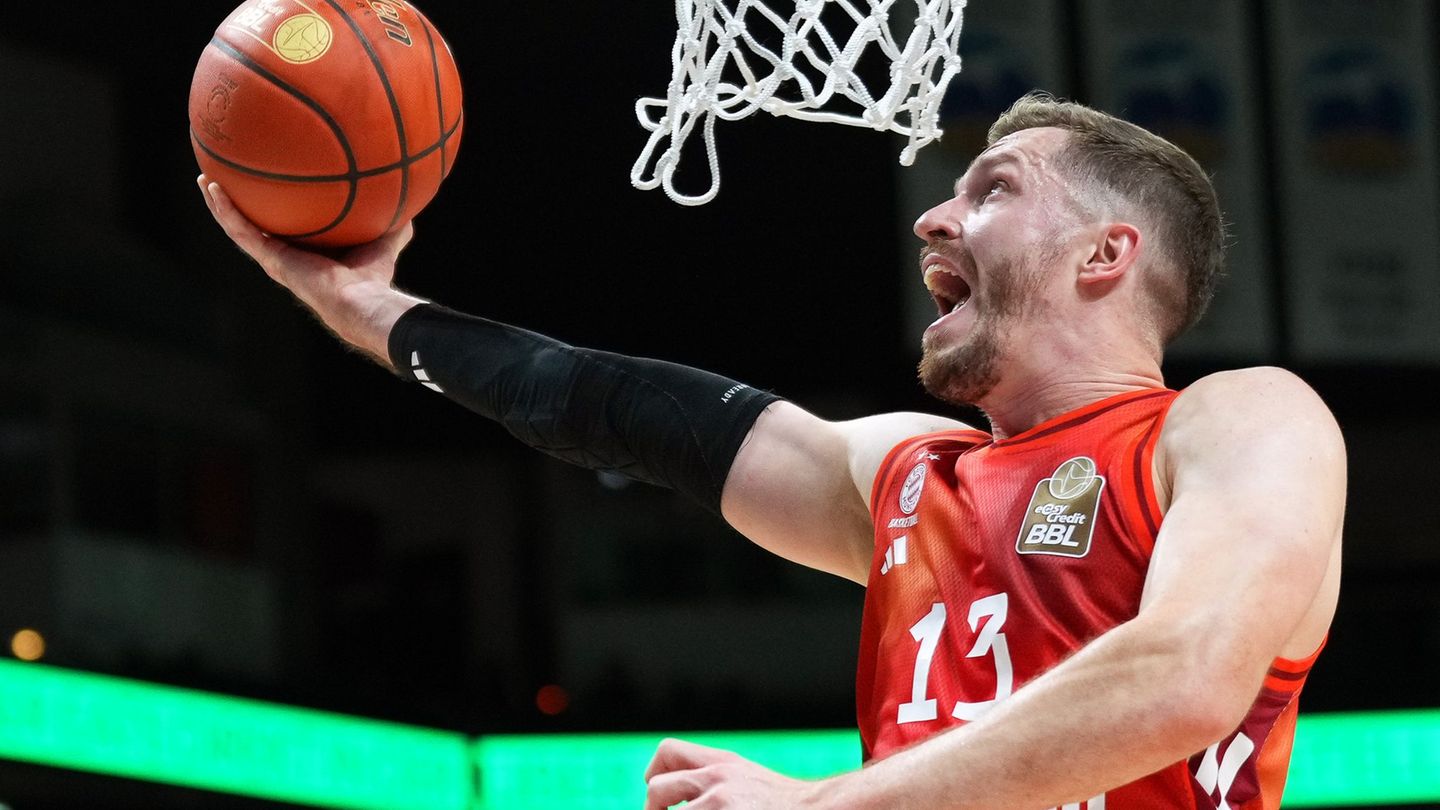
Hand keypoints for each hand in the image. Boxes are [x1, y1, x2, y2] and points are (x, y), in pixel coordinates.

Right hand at [196, 174, 426, 361]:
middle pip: (255, 228)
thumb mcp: (385, 242)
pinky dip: (224, 209)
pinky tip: (212, 187)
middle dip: (239, 206)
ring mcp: (274, 259)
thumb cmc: (374, 279)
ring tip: (205, 180)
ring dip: (220, 204)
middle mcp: (285, 257)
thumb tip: (411, 205)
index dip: (275, 213)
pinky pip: (240, 229)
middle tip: (223, 182)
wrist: (361, 300)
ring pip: (238, 227)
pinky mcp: (269, 259)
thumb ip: (394, 226)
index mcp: (306, 255)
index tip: (266, 193)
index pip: (285, 231)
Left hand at [643, 738, 823, 808]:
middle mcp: (717, 781)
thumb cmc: (787, 805)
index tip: (662, 799)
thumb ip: (718, 780)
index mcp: (722, 765)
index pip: (668, 752)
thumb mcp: (749, 779)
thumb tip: (679, 795)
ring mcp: (721, 806)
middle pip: (656, 790)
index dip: (654, 775)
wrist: (825, 809)